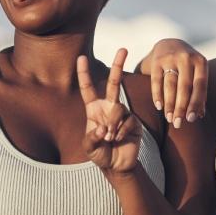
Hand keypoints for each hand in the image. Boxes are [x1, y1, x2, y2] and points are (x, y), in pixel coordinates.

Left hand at [77, 49, 141, 174]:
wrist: (117, 165)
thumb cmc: (100, 154)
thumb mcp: (89, 147)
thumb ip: (91, 138)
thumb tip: (103, 127)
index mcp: (94, 109)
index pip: (88, 89)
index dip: (84, 74)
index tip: (81, 58)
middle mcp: (109, 107)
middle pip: (114, 83)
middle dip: (118, 66)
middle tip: (124, 49)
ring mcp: (123, 113)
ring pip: (118, 109)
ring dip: (113, 125)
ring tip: (110, 138)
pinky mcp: (134, 122)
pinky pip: (128, 120)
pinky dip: (121, 131)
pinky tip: (119, 139)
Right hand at [145, 38, 206, 127]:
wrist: (169, 44)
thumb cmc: (187, 66)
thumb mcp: (196, 74)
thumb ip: (199, 93)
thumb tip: (199, 115)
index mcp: (201, 62)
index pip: (199, 86)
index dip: (195, 103)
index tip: (190, 119)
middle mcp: (187, 58)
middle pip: (184, 87)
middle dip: (181, 107)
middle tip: (178, 123)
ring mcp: (171, 57)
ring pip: (170, 85)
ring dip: (169, 104)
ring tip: (169, 118)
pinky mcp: (157, 60)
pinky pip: (156, 81)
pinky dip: (157, 95)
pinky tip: (159, 107)